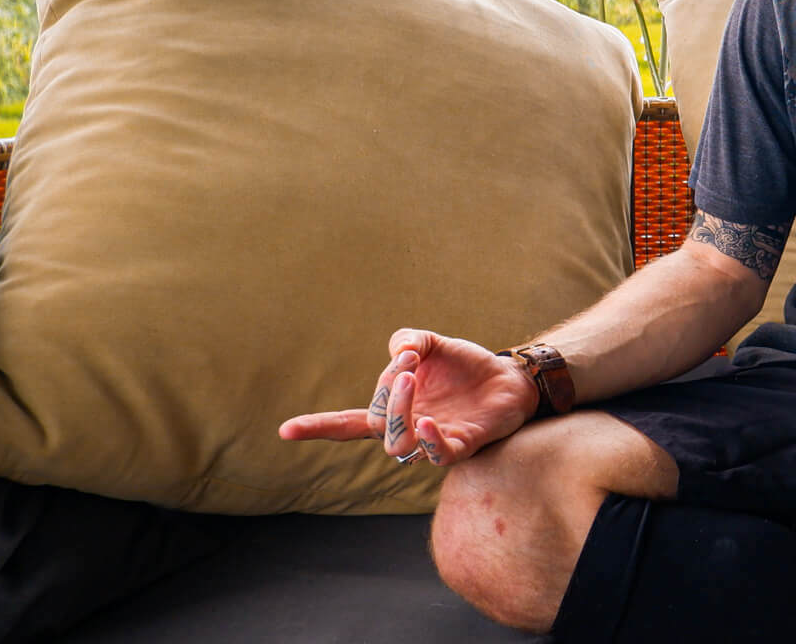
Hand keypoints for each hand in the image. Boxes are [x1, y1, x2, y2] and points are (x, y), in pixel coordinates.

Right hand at [278, 328, 538, 465]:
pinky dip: (429, 441)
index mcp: (393, 409)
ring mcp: (432, 441)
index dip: (318, 427)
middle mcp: (408, 429)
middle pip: (374, 423)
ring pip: (397, 444)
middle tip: (406, 362)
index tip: (284, 430)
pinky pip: (437, 455)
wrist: (510, 376)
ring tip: (410, 378)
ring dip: (397, 411)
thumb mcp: (432, 343)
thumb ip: (409, 340)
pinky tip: (429, 422)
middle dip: (383, 391)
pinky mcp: (461, 446)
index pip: (347, 424)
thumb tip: (399, 351)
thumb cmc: (466, 366)